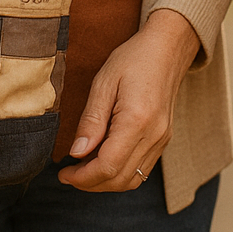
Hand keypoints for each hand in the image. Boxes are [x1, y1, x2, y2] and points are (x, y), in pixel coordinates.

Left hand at [55, 9, 200, 191]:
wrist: (168, 47)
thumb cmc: (134, 58)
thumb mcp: (104, 82)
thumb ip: (91, 120)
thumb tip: (76, 153)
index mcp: (137, 120)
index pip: (107, 166)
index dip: (82, 177)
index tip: (63, 173)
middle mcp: (154, 135)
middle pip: (120, 179)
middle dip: (90, 183)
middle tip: (69, 174)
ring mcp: (162, 139)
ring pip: (132, 180)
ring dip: (105, 182)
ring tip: (84, 169)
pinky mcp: (164, 139)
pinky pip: (142, 169)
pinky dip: (120, 173)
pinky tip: (104, 160)